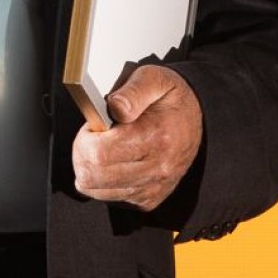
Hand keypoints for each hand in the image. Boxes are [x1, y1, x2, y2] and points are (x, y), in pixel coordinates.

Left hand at [71, 64, 202, 211]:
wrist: (197, 119)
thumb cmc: (169, 98)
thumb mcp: (154, 79)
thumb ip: (132, 91)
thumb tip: (116, 107)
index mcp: (156, 138)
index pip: (99, 154)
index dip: (85, 138)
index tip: (93, 125)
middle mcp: (157, 169)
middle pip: (93, 175)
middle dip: (81, 153)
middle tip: (93, 136)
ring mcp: (153, 187)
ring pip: (95, 189)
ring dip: (88, 168)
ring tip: (102, 147)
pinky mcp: (148, 199)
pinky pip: (107, 197)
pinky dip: (101, 180)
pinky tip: (112, 161)